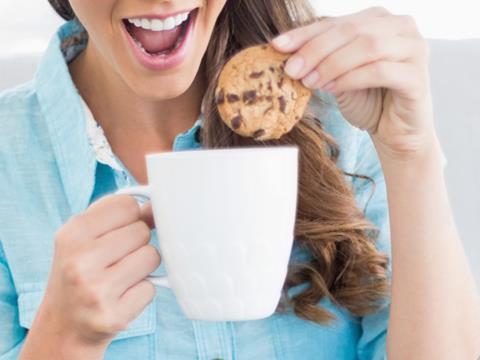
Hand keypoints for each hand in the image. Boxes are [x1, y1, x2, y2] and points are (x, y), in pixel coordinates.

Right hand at [25, 195, 159, 355]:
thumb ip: (118, 215)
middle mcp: (80, 261)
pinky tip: (121, 297)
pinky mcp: (113, 316)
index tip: (118, 231)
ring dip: (143, 266)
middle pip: (142, 231)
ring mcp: (96, 291)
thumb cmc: (81, 271)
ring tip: (121, 276)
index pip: (127, 206)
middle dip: (137, 243)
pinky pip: (151, 288)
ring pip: (151, 256)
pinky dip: (142, 292)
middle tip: (116, 260)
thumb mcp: (86, 236)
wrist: (64, 326)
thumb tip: (156, 208)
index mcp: (71, 234)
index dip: (130, 217)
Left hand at [272, 6, 437, 159]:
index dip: (304, 34)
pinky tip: (331, 89)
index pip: (336, 22)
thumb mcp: (338, 74)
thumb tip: (282, 51)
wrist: (395, 133)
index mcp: (379, 19)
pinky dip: (350, 79)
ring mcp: (414, 49)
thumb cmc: (367, 100)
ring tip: (309, 82)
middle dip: (315, 50)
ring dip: (331, 64)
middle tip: (291, 69)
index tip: (277, 46)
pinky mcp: (417, 76)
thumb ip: (321, 58)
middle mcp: (401, 26)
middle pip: (351, 30)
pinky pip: (379, 71)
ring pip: (366, 46)